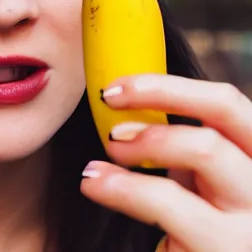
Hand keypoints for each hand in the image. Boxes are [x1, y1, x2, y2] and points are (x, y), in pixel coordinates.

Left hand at [80, 74, 251, 251]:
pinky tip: (93, 183)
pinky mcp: (224, 250)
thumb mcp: (199, 185)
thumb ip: (184, 151)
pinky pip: (167, 202)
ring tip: (106, 148)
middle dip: (159, 93)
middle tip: (111, 98)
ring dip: (143, 139)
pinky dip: (121, 186)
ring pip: (203, 148)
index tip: (119, 85)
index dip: (171, 85)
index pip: (226, 103)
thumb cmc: (198, 233)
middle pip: (223, 110)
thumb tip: (132, 111)